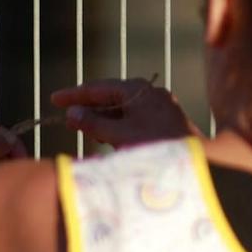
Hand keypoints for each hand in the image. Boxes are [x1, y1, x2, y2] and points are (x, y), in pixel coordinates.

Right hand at [48, 77, 194, 148]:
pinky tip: (108, 139)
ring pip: (122, 110)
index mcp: (139, 90)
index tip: (53, 100)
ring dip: (102, 120)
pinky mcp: (165, 124)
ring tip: (84, 130)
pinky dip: (117, 127)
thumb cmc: (157, 147)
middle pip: (111, 97)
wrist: (198, 164)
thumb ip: (93, 123)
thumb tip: (72, 114)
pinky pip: (134, 120)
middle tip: (66, 118)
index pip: (98, 87)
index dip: (74, 95)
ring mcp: (160, 108)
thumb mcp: (119, 135)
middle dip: (88, 109)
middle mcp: (151, 94)